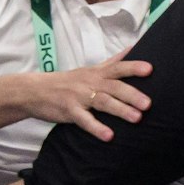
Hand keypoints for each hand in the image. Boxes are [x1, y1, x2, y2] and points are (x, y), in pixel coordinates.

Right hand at [16, 55, 153, 141]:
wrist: (33, 91)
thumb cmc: (66, 81)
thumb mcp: (89, 69)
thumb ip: (113, 61)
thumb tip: (133, 48)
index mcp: (96, 73)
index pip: (117, 67)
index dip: (133, 67)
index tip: (150, 69)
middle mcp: (89, 83)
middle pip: (113, 86)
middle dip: (131, 94)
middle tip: (148, 104)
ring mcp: (78, 96)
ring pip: (102, 102)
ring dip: (120, 110)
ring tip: (136, 118)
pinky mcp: (69, 111)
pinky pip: (84, 120)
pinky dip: (96, 128)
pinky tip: (109, 136)